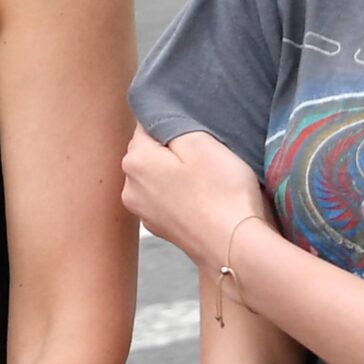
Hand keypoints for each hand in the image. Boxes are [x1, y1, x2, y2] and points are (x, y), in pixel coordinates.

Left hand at [121, 128, 272, 276]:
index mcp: (135, 160)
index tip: (196, 132)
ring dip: (177, 174)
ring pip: (158, 176)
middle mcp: (130, 187)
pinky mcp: (160, 228)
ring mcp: (143, 211)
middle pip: (150, 151)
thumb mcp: (200, 141)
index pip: (147, 124)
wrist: (233, 247)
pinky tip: (203, 200)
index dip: (174, 123)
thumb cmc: (221, 191)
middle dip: (173, 150)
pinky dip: (181, 195)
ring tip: (206, 180)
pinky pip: (166, 199)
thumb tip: (157, 116)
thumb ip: (171, 122)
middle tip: (205, 157)